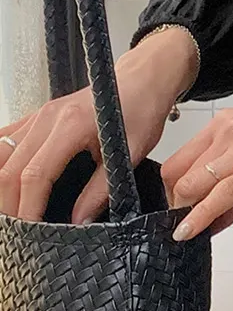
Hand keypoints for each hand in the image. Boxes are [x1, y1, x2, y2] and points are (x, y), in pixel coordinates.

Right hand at [0, 78, 170, 225]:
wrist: (141, 79)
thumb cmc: (140, 108)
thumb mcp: (130, 153)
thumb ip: (102, 190)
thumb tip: (80, 220)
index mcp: (71, 125)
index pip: (35, 175)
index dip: (28, 207)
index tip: (30, 230)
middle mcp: (48, 118)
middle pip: (10, 169)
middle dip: (10, 204)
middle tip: (19, 231)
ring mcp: (38, 116)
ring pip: (2, 154)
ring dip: (2, 186)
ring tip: (12, 212)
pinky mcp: (36, 117)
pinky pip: (5, 140)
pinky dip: (2, 164)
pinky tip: (5, 183)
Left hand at [162, 98, 232, 240]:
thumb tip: (216, 213)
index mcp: (226, 124)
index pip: (179, 160)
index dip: (172, 192)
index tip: (179, 213)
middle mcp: (228, 132)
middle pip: (177, 175)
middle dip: (175, 206)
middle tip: (185, 227)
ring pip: (193, 186)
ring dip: (184, 215)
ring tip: (185, 235)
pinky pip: (221, 196)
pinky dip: (200, 217)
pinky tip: (190, 233)